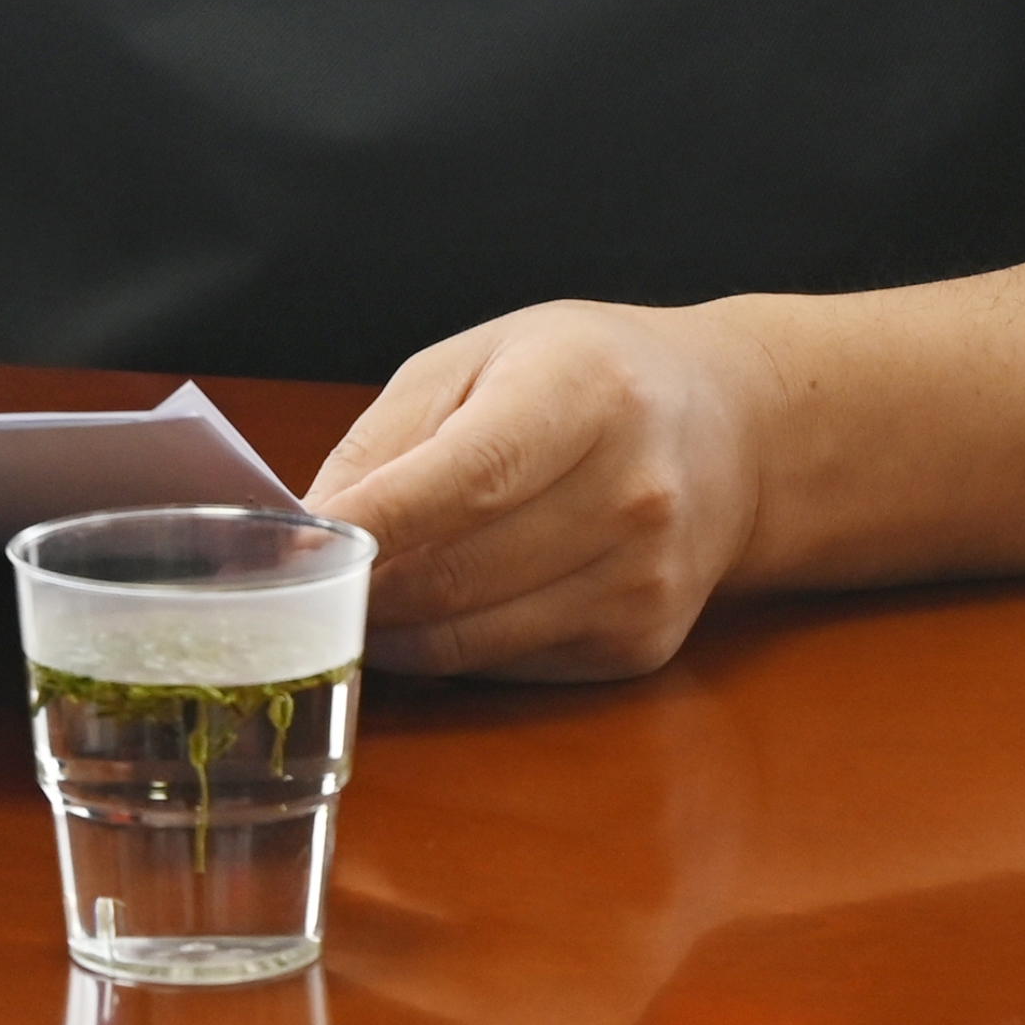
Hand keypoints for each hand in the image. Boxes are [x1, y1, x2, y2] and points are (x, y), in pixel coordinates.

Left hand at [304, 299, 773, 680]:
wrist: (731, 432)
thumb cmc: (584, 379)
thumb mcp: (481, 359)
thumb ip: (389, 439)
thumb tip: (308, 525)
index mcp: (587, 395)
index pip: (464, 480)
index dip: (370, 525)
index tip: (294, 548)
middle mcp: (630, 492)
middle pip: (457, 574)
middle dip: (361, 588)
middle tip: (303, 582)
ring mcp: (643, 580)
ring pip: (470, 639)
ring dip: (392, 631)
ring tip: (356, 597)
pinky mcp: (640, 643)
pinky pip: (506, 665)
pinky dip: (448, 649)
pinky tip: (434, 609)